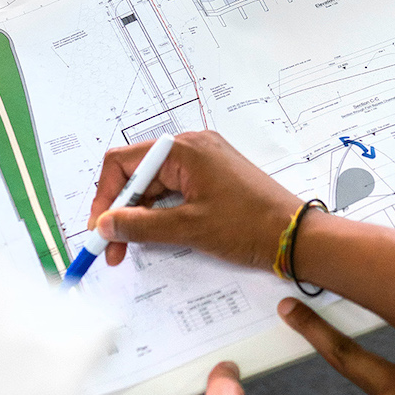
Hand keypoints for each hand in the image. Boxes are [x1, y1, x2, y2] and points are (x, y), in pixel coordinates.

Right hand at [89, 131, 301, 269]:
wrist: (295, 236)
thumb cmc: (251, 227)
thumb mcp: (189, 228)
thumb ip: (141, 225)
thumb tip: (105, 224)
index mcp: (184, 150)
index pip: (123, 163)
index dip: (105, 197)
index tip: (99, 229)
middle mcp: (192, 148)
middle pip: (138, 174)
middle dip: (122, 210)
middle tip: (114, 246)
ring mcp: (204, 162)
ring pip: (156, 185)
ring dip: (141, 214)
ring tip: (133, 246)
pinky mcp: (213, 178)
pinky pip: (175, 190)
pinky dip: (161, 212)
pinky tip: (156, 234)